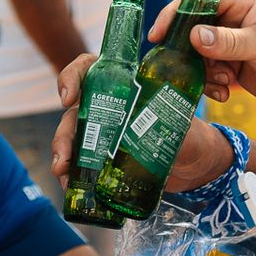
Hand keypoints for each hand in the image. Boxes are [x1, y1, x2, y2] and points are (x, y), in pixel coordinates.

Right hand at [50, 55, 233, 191]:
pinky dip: (71, 174)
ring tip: (63, 176)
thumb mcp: (183, 123)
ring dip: (62, 156)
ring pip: (72, 138)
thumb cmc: (188, 134)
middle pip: (74, 111)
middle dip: (63, 135)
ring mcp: (102, 132)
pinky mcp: (103, 156)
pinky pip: (80, 162)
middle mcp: (107, 106)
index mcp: (123, 87)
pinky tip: (69, 186)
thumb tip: (166, 129)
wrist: (193, 163)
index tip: (68, 99)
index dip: (71, 77)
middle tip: (63, 159)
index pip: (89, 69)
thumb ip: (175, 122)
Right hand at [154, 0, 255, 116]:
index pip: (201, 0)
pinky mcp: (238, 66)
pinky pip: (212, 72)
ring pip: (201, 54)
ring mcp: (236, 44)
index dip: (177, 14)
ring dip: (203, 72)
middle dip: (187, 51)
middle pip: (195, 29)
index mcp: (244, 2)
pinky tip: (225, 94)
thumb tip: (194, 36)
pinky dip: (213, 84)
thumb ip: (228, 42)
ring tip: (221, 85)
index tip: (158, 34)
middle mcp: (237, 19)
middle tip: (179, 69)